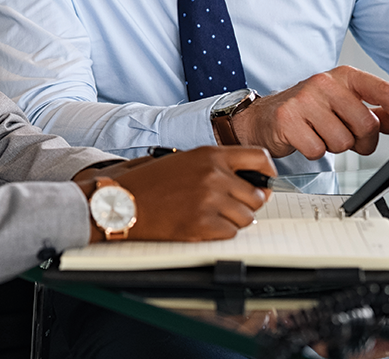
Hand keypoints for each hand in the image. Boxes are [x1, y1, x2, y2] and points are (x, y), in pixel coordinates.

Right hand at [74, 145, 276, 242]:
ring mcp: (210, 200)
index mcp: (210, 154)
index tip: (264, 181)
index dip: (267, 173)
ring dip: (234, 221)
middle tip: (231, 206)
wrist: (121, 201)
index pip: (259, 157)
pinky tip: (201, 225)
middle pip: (258, 195)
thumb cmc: (150, 182)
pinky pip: (230, 234)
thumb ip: (216, 165)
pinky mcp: (202, 224)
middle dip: (248, 204)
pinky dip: (220, 233)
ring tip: (211, 215)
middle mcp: (214, 175)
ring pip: (247, 218)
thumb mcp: (184, 160)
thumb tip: (251, 181)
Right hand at [232, 66, 388, 159]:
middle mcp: (324, 82)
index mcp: (344, 76)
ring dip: (335, 147)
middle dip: (361, 141)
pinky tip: (304, 139)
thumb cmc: (307, 111)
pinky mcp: (287, 119)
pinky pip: (319, 150)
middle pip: (367, 125)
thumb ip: (376, 113)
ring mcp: (304, 99)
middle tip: (344, 136)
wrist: (262, 117)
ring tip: (319, 134)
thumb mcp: (342, 105)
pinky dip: (314, 151)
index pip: (386, 92)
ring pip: (343, 141)